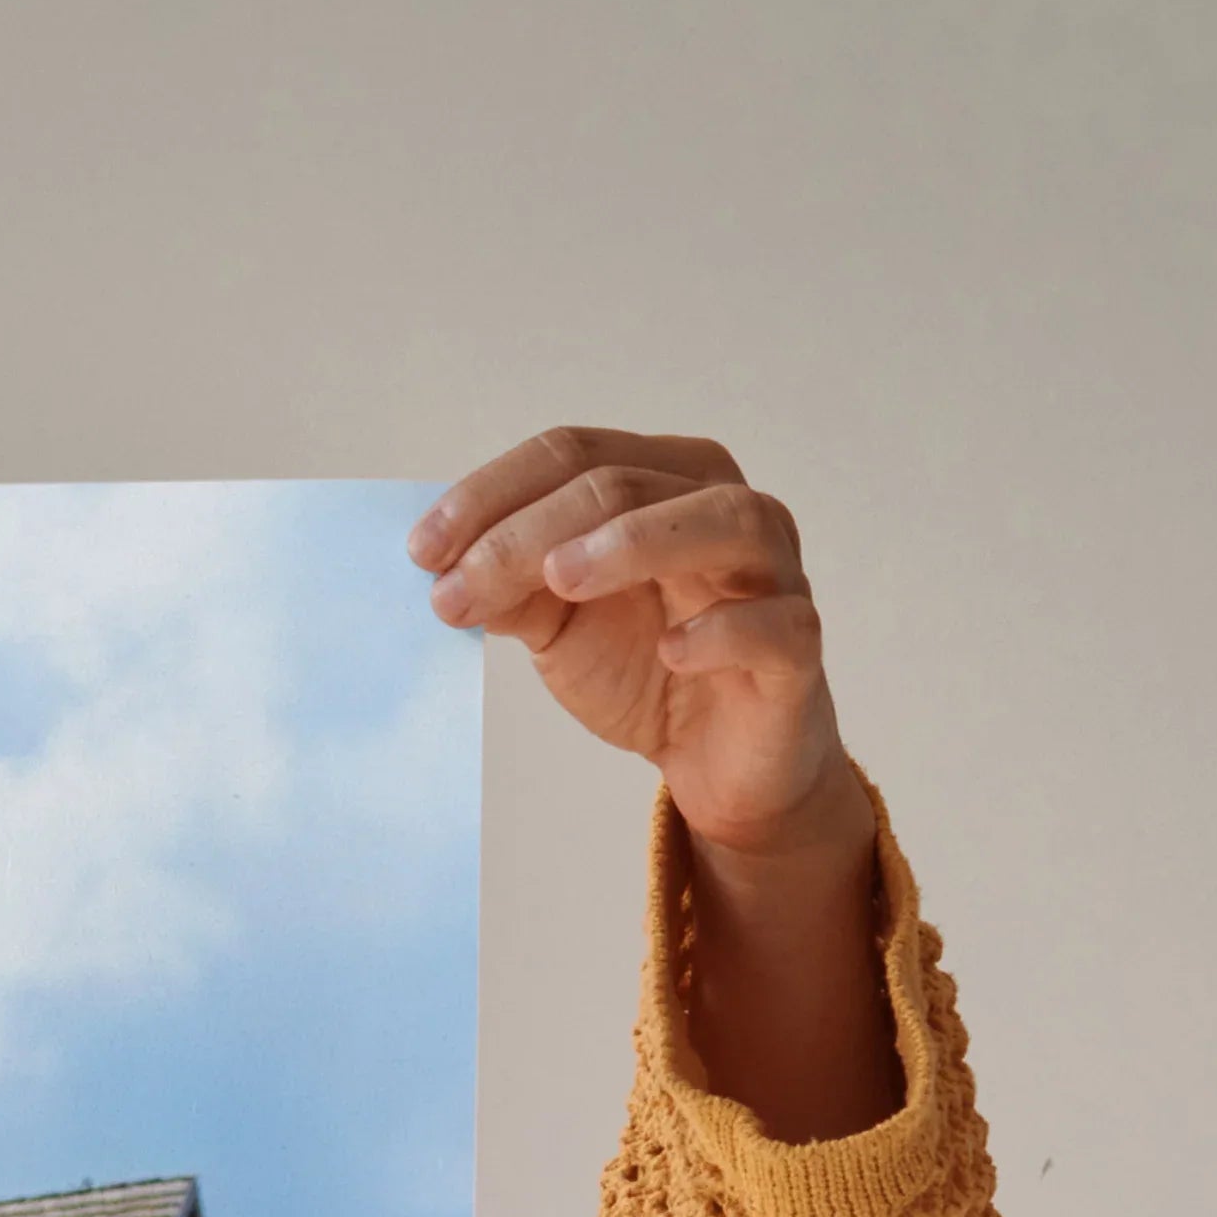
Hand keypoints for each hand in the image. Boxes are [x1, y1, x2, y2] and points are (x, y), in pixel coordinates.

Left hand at [414, 427, 897, 1136]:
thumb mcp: (559, 625)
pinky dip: (722, 630)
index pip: (573, 454)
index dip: (492, 494)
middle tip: (456, 587)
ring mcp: (772, 573)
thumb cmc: (645, 668)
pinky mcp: (796, 648)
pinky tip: (672, 649)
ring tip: (560, 579)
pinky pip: (773, 624)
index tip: (421, 551)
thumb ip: (511, 587)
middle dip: (528, 533)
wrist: (717, 761)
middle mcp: (724, 508)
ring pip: (720, 521)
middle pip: (625, 484)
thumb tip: (442, 567)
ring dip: (634, 542)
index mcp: (664, 482)